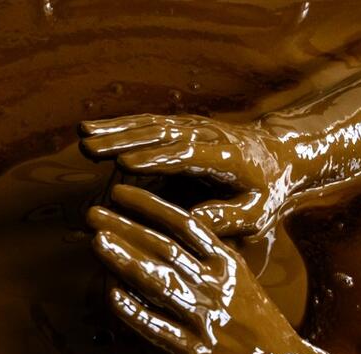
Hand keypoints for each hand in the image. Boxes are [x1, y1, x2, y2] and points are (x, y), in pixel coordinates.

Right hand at [81, 115, 288, 236]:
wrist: (278, 155)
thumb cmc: (267, 191)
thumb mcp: (258, 212)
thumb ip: (228, 216)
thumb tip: (192, 221)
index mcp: (227, 157)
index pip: (188, 155)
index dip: (156, 160)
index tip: (124, 167)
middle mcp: (207, 135)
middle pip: (162, 135)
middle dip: (125, 142)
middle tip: (91, 152)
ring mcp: (192, 127)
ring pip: (150, 125)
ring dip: (115, 131)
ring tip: (82, 139)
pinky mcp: (181, 127)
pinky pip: (147, 125)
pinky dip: (119, 126)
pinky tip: (90, 131)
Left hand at [87, 184, 307, 353]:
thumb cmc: (259, 329)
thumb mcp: (242, 284)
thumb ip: (210, 262)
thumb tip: (165, 240)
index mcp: (228, 265)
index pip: (185, 225)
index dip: (149, 206)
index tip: (121, 191)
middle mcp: (216, 287)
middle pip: (164, 249)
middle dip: (126, 228)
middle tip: (93, 213)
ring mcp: (205, 320)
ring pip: (159, 282)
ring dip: (125, 260)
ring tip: (97, 242)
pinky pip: (157, 328)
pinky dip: (133, 311)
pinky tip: (111, 295)